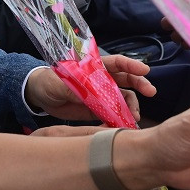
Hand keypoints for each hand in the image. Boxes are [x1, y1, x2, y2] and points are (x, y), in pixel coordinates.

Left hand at [24, 55, 154, 121]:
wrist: (39, 96)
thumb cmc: (48, 81)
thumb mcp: (60, 82)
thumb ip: (76, 87)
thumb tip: (92, 93)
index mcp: (94, 68)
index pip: (116, 63)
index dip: (131, 65)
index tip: (145, 70)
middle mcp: (101, 81)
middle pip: (126, 80)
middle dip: (140, 84)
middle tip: (150, 92)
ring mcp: (101, 96)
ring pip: (123, 99)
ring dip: (131, 107)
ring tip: (134, 118)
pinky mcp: (97, 110)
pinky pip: (113, 114)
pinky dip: (120, 120)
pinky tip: (122, 126)